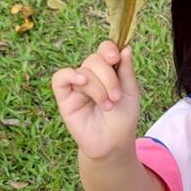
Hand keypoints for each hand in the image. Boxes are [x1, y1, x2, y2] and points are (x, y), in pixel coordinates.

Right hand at [51, 41, 139, 159]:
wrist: (113, 143)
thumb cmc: (123, 118)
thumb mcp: (130, 93)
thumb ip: (126, 71)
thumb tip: (125, 47)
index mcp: (108, 70)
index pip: (104, 50)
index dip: (108, 49)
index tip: (116, 58)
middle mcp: (92, 75)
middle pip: (94, 60)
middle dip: (108, 77)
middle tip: (116, 97)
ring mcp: (77, 85)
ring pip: (83, 71)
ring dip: (98, 88)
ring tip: (107, 105)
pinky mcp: (64, 97)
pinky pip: (60, 78)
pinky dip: (70, 75)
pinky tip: (82, 83)